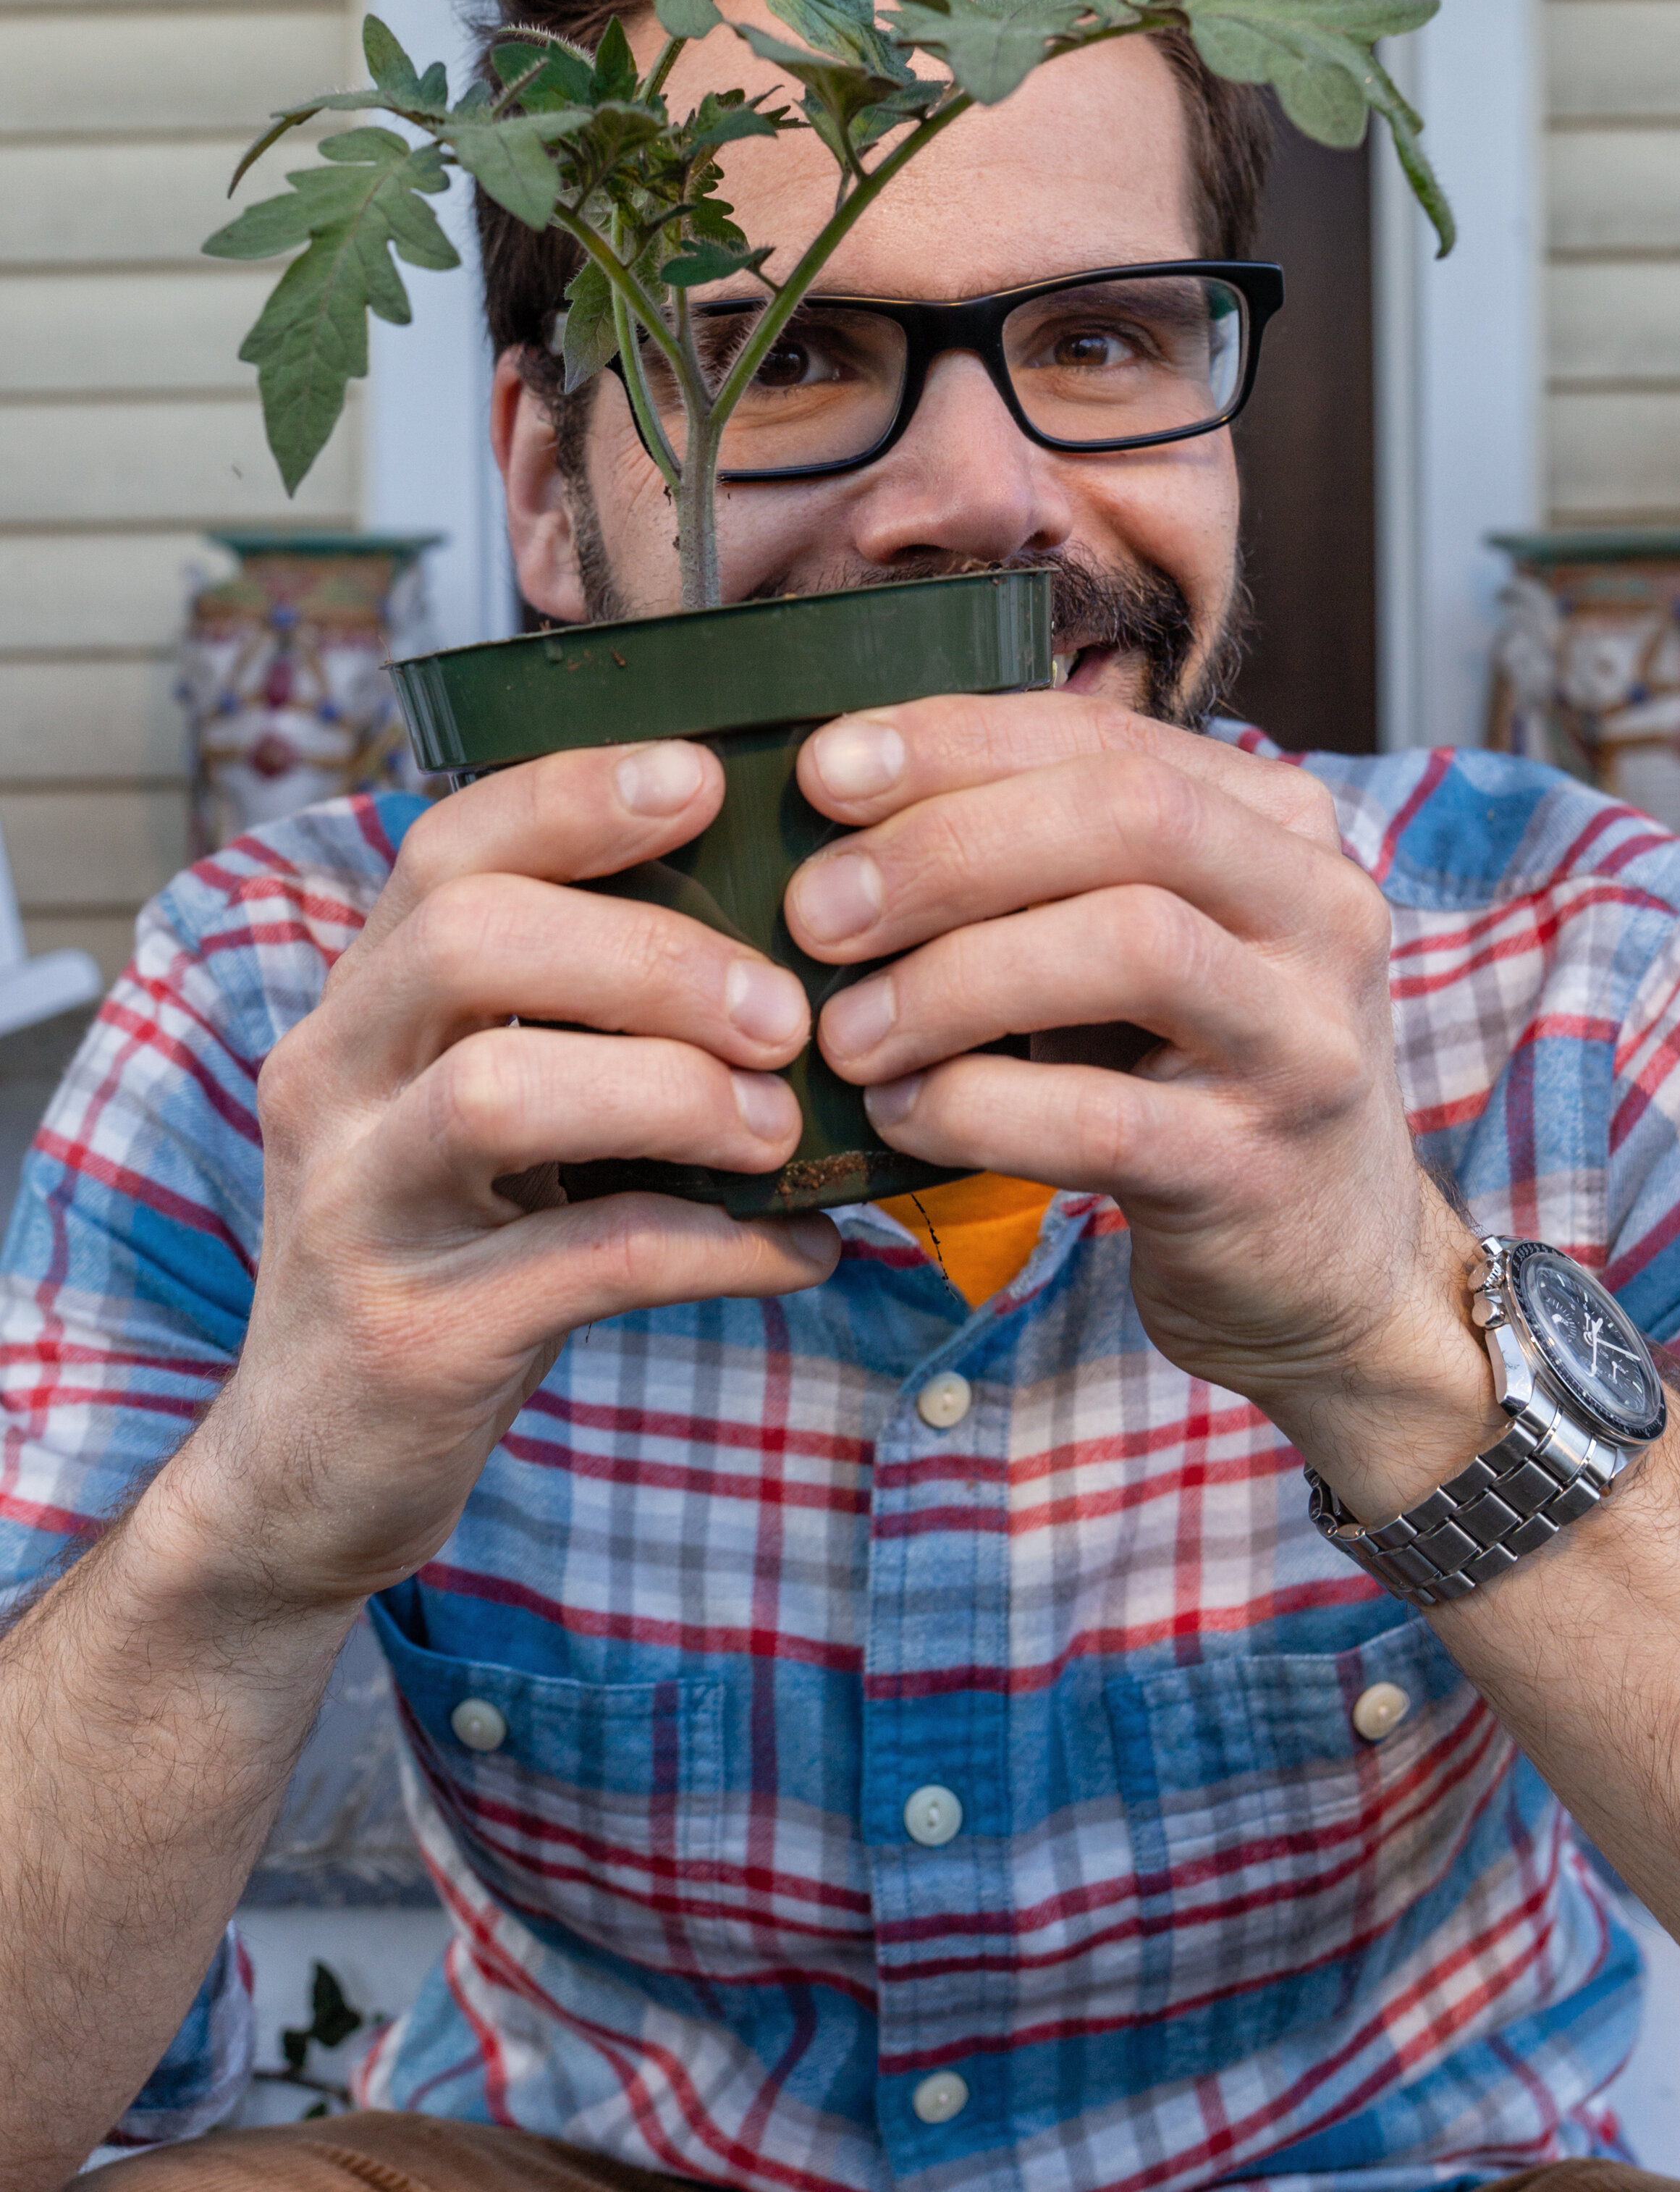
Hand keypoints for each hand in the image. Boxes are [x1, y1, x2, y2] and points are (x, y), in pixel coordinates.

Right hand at [176, 744, 837, 1612]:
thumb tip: (792, 953)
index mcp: (361, 1010)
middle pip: (469, 940)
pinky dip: (714, 1247)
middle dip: (651, 955)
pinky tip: (801, 1248)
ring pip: (500, 1090)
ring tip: (782, 1128)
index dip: (575, 797)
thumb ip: (575, 1027)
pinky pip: (578, 1261)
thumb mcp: (479, 1121)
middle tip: (785, 1012)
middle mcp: (332, 1085)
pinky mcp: (411, 1337)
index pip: (446, 849)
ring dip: (673, 1091)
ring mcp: (356, 1209)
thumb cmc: (447, 1257)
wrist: (310, 1468)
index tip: (707, 779)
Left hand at [791, 695, 1492, 1516]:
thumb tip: (839, 802)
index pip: (1104, 735)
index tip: (821, 774)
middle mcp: (1318, 913)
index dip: (952, 741)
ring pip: (1130, 945)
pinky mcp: (1257, 1171)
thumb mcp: (1140, 943)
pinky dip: (975, 1107)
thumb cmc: (1187, 1076)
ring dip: (952, 979)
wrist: (1325, 1266)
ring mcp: (1304, 1044)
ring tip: (844, 1031)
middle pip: (1130, 813)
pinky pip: (1102, 1118)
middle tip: (815, 912)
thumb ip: (1038, 864)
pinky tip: (898, 1113)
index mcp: (1277, 827)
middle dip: (947, 849)